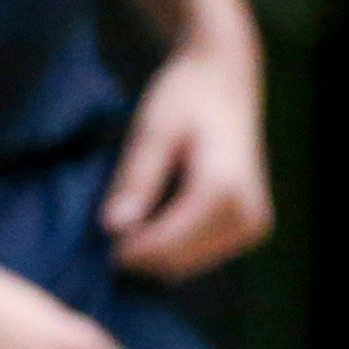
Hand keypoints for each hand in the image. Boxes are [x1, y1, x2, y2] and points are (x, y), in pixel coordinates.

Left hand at [101, 43, 270, 280]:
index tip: (96, 240)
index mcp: (223, 193)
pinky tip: (153, 220)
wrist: (225, 84)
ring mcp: (252, 229)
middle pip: (180, 261)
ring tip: (130, 221)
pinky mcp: (250, 231)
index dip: (128, 249)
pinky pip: (202, 255)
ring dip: (155, 252)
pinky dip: (172, 246)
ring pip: (190, 264)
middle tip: (107, 232)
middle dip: (141, 253)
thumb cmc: (186, 97)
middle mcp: (246, 218)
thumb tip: (113, 227)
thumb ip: (136, 179)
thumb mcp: (152, 130)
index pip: (168, 244)